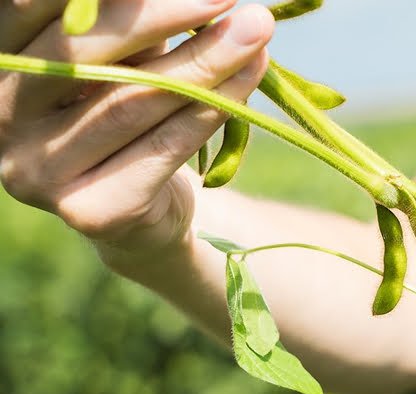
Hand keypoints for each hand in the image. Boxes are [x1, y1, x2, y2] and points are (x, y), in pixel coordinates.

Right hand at [0, 0, 273, 264]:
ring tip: (255, 31)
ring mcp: (38, 172)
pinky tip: (249, 76)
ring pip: (133, 103)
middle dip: (165, 17)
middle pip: (85, 54)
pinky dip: (213, 108)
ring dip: (205, 63)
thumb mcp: (122, 60)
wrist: (141, 215)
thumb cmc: (127, 115)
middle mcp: (2, 118)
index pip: (33, 8)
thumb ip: (134, 23)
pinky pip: (164, 147)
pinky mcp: (91, 210)